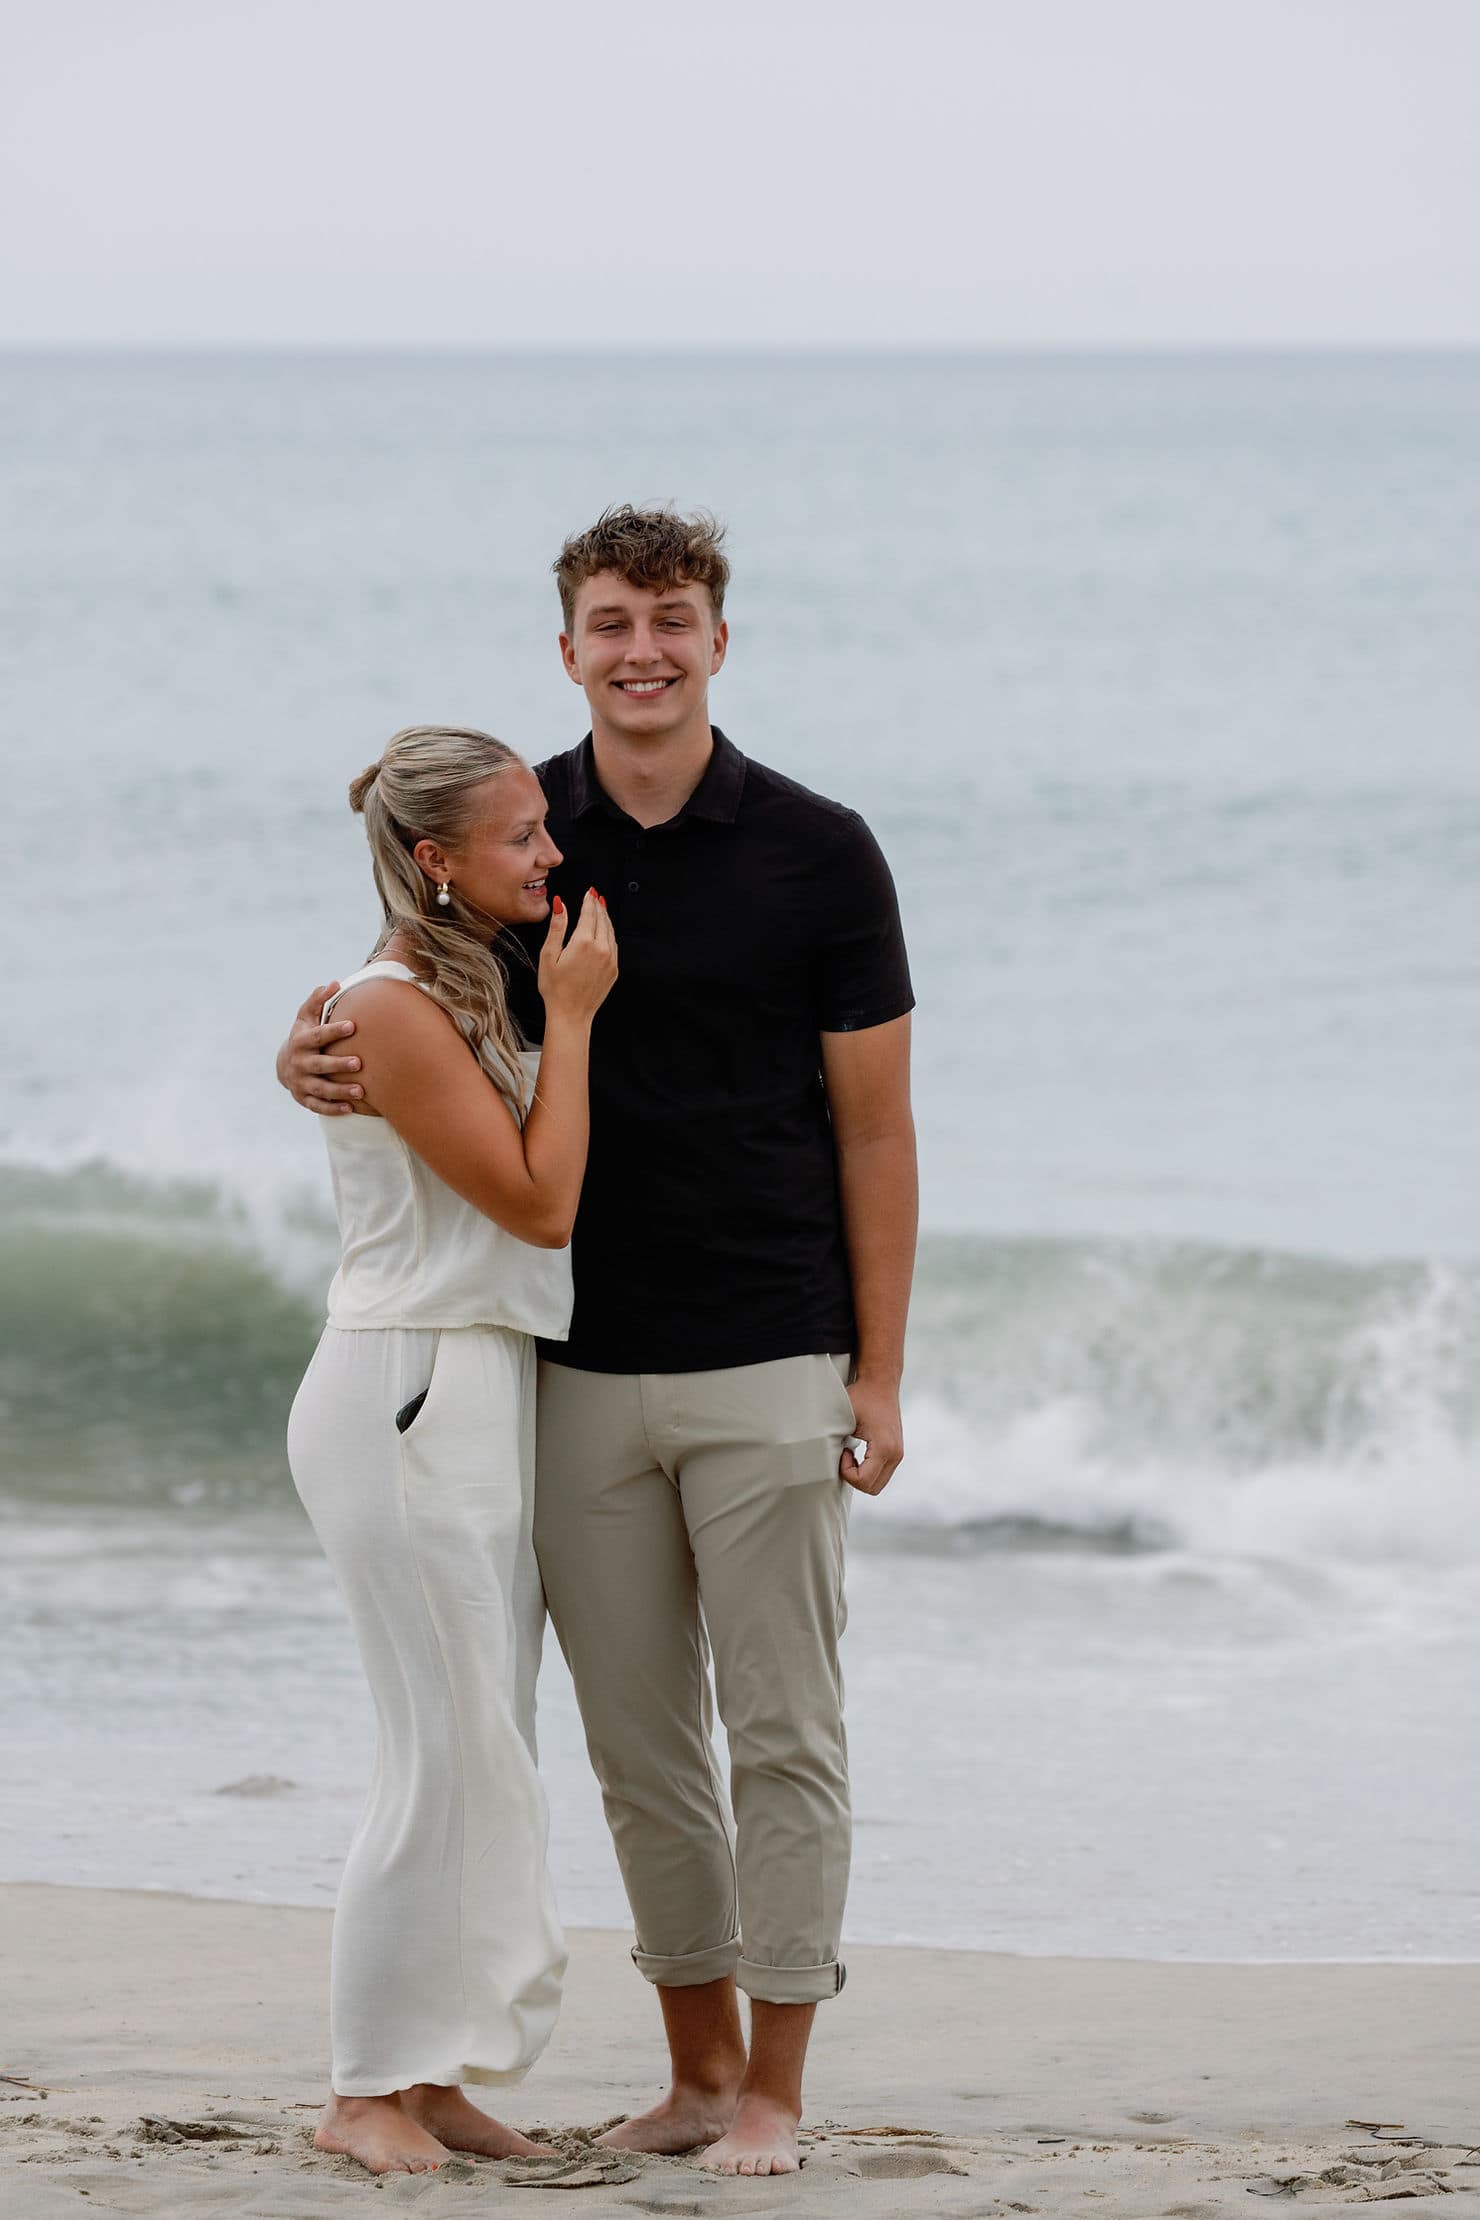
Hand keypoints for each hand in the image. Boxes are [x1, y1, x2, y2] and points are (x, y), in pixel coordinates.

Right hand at [276, 981, 364, 1115]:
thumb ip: (317, 1000)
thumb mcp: (305, 1017)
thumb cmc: (303, 1036)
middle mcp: (300, 1063)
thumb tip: (334, 983)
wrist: (284, 1065)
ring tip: (361, 1091)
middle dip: (338, 1064)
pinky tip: (350, 1108)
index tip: (352, 1026)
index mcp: (301, 1041)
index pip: (317, 1036)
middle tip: (359, 1063)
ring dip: (339, 1091)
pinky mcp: (304, 1099)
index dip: (334, 1031)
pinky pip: (318, 1106)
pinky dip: (333, 1108)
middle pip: (319, 1065)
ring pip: (320, 1089)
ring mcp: (301, 1082)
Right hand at [538, 890, 617, 1025]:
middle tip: (595, 896)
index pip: (589, 913)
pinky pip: (614, 945)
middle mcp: (601, 949)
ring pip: (610, 931)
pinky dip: (610, 933)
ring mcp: (610, 960)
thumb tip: (560, 905)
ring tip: (600, 908)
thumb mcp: (549, 955)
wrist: (571, 1014)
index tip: (589, 892)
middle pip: (602, 919)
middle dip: (598, 906)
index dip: (589, 901)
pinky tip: (605, 931)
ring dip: (606, 918)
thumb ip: (557, 927)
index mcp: (584, 942)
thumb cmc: (555, 989)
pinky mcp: (614, 970)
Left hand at [840, 1374, 903, 1495]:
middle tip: (843, 1455)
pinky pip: (881, 1474)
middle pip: (872, 1488)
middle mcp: (895, 1454)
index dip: (846, 1472)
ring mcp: (898, 1454)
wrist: (881, 1382)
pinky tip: (857, 1453)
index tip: (842, 1451)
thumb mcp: (843, 1417)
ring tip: (849, 1454)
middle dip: (854, 1477)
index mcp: (885, 1447)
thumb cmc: (861, 1396)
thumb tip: (821, 1459)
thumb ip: (834, 1440)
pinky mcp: (896, 1452)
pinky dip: (867, 1471)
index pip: (864, 1481)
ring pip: (877, 1484)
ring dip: (860, 1475)